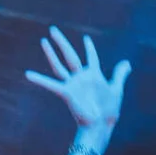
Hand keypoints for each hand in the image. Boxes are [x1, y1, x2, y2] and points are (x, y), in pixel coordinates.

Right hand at [25, 26, 130, 144]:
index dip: (89, 48)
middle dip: (62, 43)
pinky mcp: (67, 93)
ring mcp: (73, 85)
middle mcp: (81, 78)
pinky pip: (51, 85)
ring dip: (51, 53)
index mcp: (94, 75)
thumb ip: (119, 74)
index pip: (91, 57)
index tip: (86, 39)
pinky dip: (39, 80)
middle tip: (53, 29)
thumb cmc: (109, 110)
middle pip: (70, 56)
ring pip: (59, 66)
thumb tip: (127, 62)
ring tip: (44, 41)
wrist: (101, 125)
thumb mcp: (116, 89)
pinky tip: (28, 74)